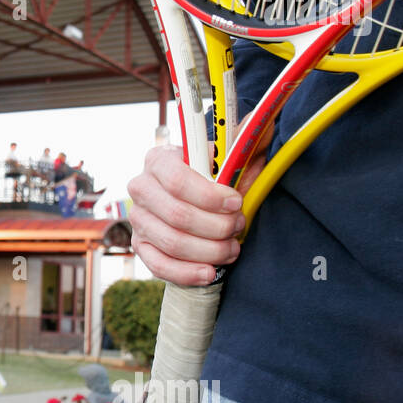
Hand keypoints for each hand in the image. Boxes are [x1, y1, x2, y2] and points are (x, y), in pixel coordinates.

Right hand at [127, 145, 244, 285]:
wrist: (190, 198)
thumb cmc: (211, 177)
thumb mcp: (227, 159)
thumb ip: (243, 147)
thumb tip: (264, 129)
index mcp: (158, 160)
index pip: (177, 180)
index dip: (210, 195)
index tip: (236, 201)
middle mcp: (140, 188)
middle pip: (177, 215)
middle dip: (216, 226)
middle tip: (239, 226)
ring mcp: (137, 219)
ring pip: (172, 242)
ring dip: (209, 250)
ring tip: (232, 248)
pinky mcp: (140, 245)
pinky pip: (159, 265)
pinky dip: (187, 273)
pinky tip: (209, 271)